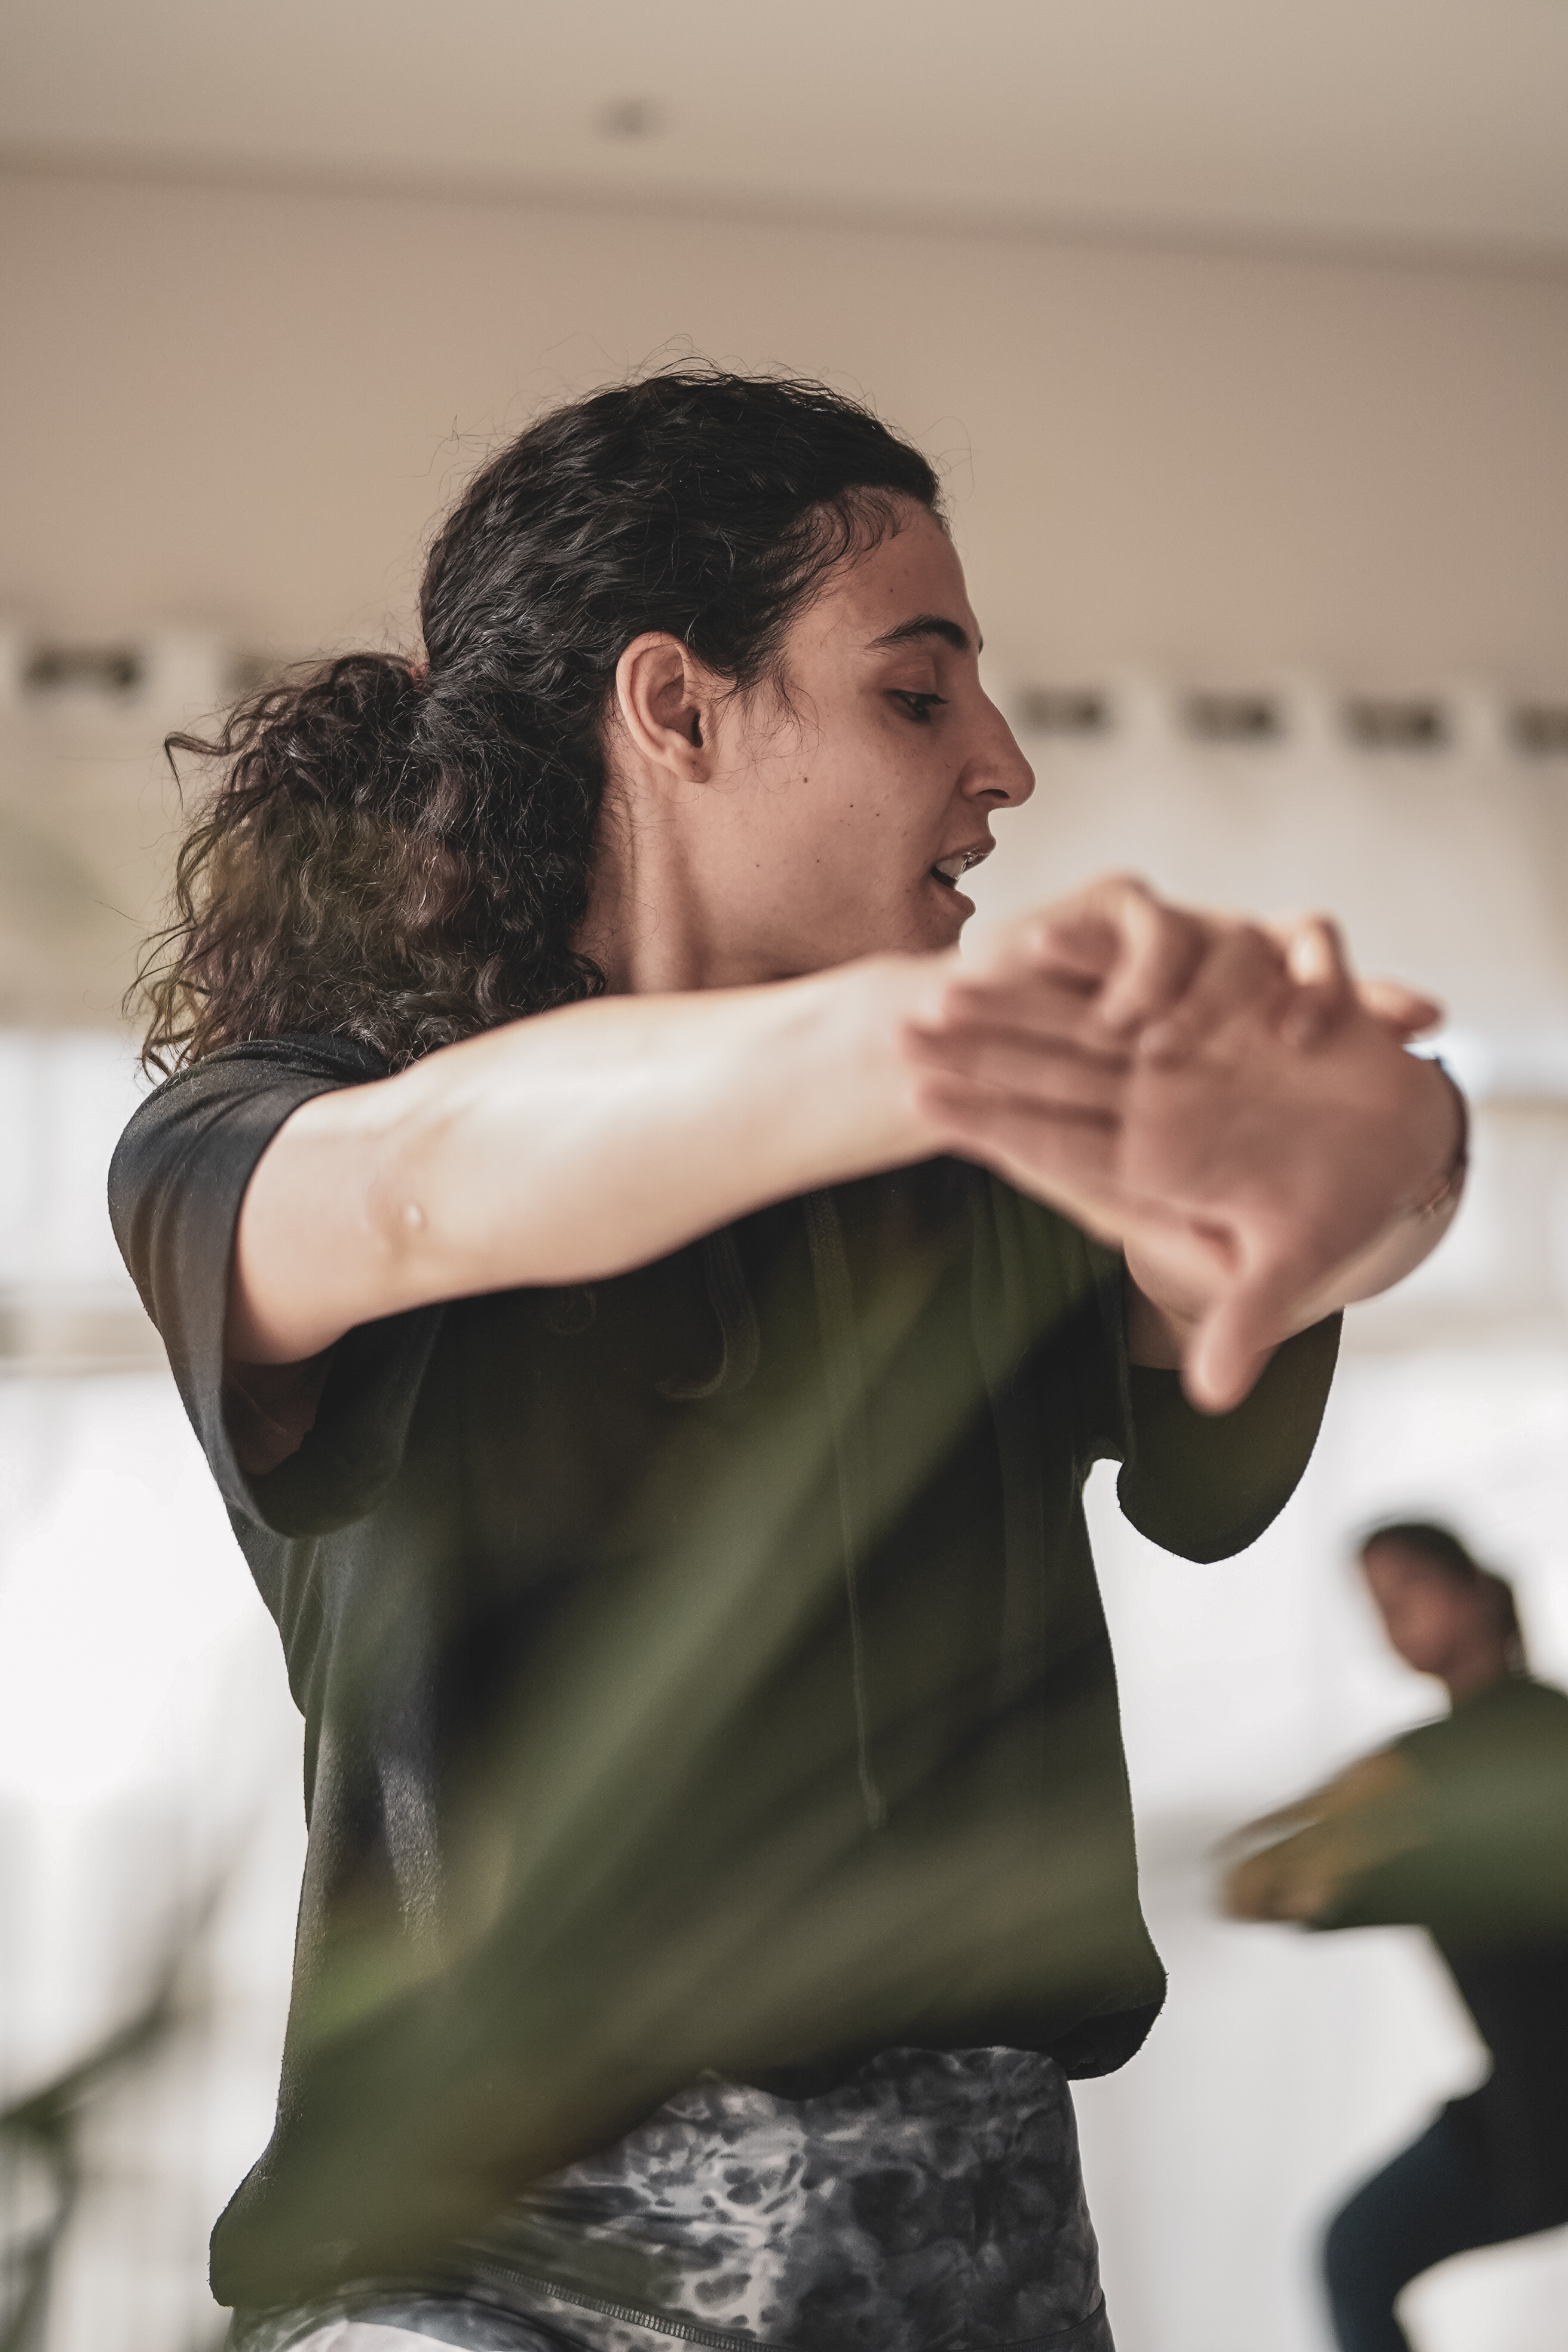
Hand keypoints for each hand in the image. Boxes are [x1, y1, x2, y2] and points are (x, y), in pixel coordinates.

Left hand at [896, 877, 1462, 1410]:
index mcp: (1150, 1166)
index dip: (989, 1122)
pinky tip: (1044, 936)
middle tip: (897, 1030)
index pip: (1052, 1143)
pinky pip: (1144, 979)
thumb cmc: (1343, 1204)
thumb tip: (1212, 1399)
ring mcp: (1174, 1056)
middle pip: (1042, 1078)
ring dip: (1015, 1003)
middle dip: (972, 1055)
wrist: (1394, 1141)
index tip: (922, 1102)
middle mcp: (1147, 1109)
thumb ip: (1248, 1317)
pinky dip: (1100, 957)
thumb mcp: (1297, 1261)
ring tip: (947, 980)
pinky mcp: (1209, 1009)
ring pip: (1079, 1025)